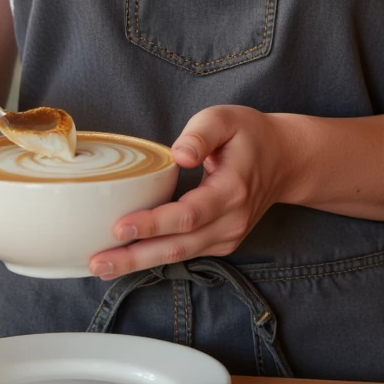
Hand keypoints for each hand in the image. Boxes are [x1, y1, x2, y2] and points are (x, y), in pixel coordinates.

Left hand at [87, 105, 288, 279]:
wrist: (285, 159)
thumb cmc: (250, 134)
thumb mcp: (226, 119)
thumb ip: (201, 133)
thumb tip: (180, 154)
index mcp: (232, 190)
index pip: (187, 215)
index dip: (152, 224)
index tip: (119, 226)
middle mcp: (231, 221)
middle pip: (178, 246)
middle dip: (135, 256)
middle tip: (98, 261)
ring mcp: (229, 236)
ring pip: (180, 255)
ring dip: (140, 262)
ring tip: (103, 265)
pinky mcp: (222, 242)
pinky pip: (186, 253)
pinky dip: (156, 257)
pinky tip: (128, 258)